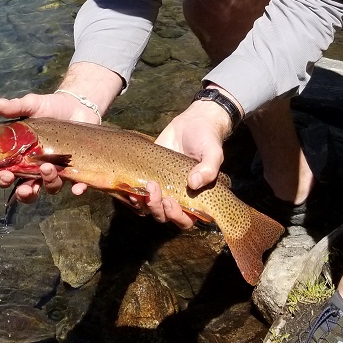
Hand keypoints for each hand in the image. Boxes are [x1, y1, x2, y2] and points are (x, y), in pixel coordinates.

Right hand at [0, 91, 94, 202]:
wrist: (77, 105)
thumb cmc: (50, 107)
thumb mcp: (33, 105)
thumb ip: (16, 107)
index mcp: (22, 156)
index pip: (7, 174)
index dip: (3, 179)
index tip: (5, 175)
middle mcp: (37, 168)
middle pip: (27, 190)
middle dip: (24, 194)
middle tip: (26, 189)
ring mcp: (57, 170)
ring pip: (51, 188)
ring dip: (49, 184)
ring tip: (49, 169)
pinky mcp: (76, 169)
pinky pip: (77, 185)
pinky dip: (77, 189)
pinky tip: (78, 188)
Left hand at [143, 99, 233, 228]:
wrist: (193, 122)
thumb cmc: (207, 139)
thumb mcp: (213, 153)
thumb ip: (209, 169)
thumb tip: (194, 183)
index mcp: (196, 198)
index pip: (186, 220)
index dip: (176, 216)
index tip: (169, 201)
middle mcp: (178, 197)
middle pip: (164, 216)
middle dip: (157, 208)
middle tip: (153, 188)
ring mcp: (162, 187)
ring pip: (150, 207)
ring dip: (144, 203)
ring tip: (144, 186)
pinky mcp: (148, 176)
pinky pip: (139, 193)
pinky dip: (134, 195)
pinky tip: (130, 187)